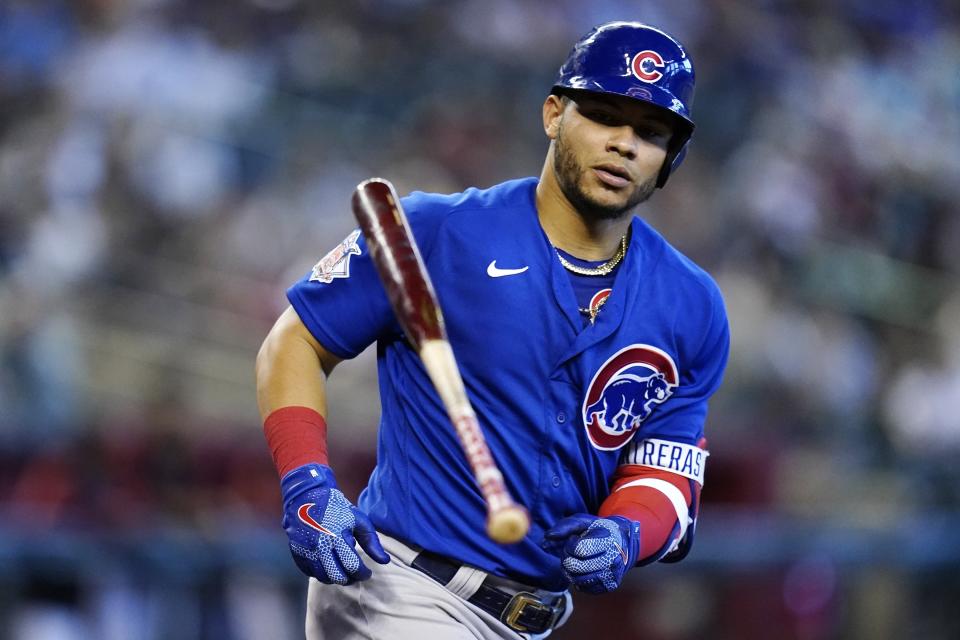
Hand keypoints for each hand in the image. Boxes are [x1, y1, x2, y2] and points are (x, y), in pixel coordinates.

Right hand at [280, 463, 389, 583]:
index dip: (363, 574)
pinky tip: (329, 565)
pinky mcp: (296, 553)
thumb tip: (384, 561)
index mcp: (337, 536)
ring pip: (323, 578)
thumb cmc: (336, 508)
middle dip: (350, 579)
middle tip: (356, 575)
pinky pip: (310, 573)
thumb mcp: (358, 519)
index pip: (352, 566)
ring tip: (344, 571)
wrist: (305, 497)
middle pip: (337, 576)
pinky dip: (321, 573)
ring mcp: (306, 551)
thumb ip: (372, 541)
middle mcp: (319, 546)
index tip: (368, 573)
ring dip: (336, 578)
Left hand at [541, 514, 639, 593]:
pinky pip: (584, 589)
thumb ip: (565, 526)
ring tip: (576, 561)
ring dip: (570, 571)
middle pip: (575, 566)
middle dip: (567, 558)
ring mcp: (612, 574)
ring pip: (578, 580)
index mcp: (607, 540)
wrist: (624, 542)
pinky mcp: (610, 585)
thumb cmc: (599, 530)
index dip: (570, 545)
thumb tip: (547, 537)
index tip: (574, 540)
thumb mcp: (584, 521)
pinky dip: (578, 580)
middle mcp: (613, 558)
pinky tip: (582, 570)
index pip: (579, 550)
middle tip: (572, 552)